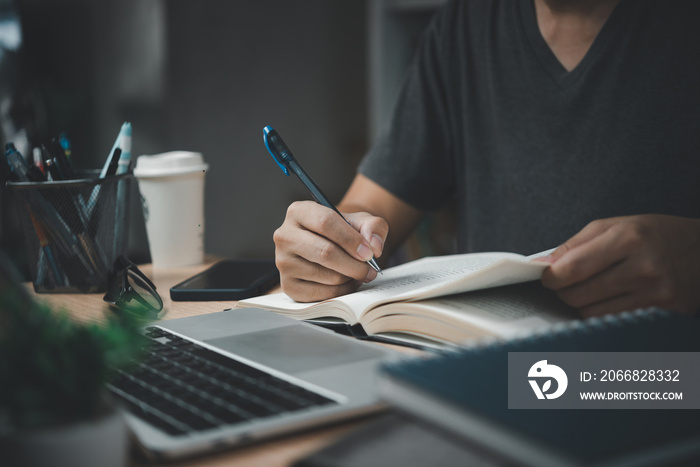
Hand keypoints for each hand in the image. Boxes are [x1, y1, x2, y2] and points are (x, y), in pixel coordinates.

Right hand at [273, 201, 387, 301]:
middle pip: (325, 252)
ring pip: (326, 275)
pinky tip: (346, 282)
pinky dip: (341, 291)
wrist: (328, 246)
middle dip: (354, 265)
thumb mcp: (359, 221)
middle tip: (370, 269)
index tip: (369, 253)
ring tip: (357, 273)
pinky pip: (321, 294)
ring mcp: (283, 262)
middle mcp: (285, 236)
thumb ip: (373, 227)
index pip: (325, 222)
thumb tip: (373, 246)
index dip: (351, 239)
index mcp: (299, 212)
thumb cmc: (341, 232)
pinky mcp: (288, 286)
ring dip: (350, 278)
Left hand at [540, 215, 699, 316]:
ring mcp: (654, 293)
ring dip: (582, 303)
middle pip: (577, 294)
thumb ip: (575, 244)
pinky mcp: (661, 312)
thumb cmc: (655, 235)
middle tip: (568, 281)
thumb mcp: (616, 225)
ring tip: (593, 287)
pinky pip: (611, 320)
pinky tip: (610, 298)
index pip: (572, 268)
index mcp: (629, 238)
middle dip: (564, 290)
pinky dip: (601, 312)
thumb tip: (542, 264)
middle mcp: (643, 267)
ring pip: (591, 312)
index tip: (547, 276)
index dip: (551, 276)